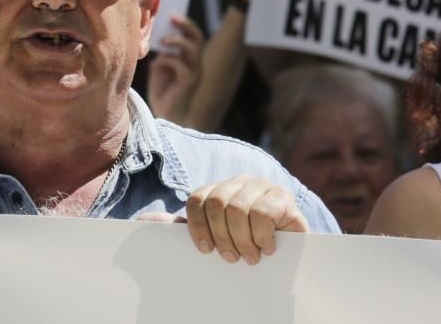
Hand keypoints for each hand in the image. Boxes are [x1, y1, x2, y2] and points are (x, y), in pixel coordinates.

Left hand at [147, 15, 203, 121]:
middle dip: (185, 26)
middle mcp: (196, 64)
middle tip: (172, 18)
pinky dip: (167, 60)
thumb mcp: (159, 70)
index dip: (185, 24)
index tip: (171, 15)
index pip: (193, 36)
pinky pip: (180, 65)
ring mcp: (194, 73)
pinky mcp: (189, 83)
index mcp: (190, 59)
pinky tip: (156, 64)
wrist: (168, 117)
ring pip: (192, 49)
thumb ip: (160, 55)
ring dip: (177, 42)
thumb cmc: (163, 93)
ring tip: (163, 42)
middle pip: (197, 38)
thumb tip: (154, 40)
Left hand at [186, 175, 308, 264]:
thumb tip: (149, 221)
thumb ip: (187, 227)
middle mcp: (240, 182)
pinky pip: (262, 213)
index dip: (197, 226)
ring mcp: (262, 186)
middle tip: (231, 257)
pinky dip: (261, 236)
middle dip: (221, 236)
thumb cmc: (248, 245)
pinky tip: (267, 247)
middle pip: (216, 203)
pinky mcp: (283, 196)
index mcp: (220, 189)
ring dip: (242, 240)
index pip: (197, 199)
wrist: (292, 254)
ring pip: (237, 208)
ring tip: (249, 256)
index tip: (205, 250)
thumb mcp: (218, 237)